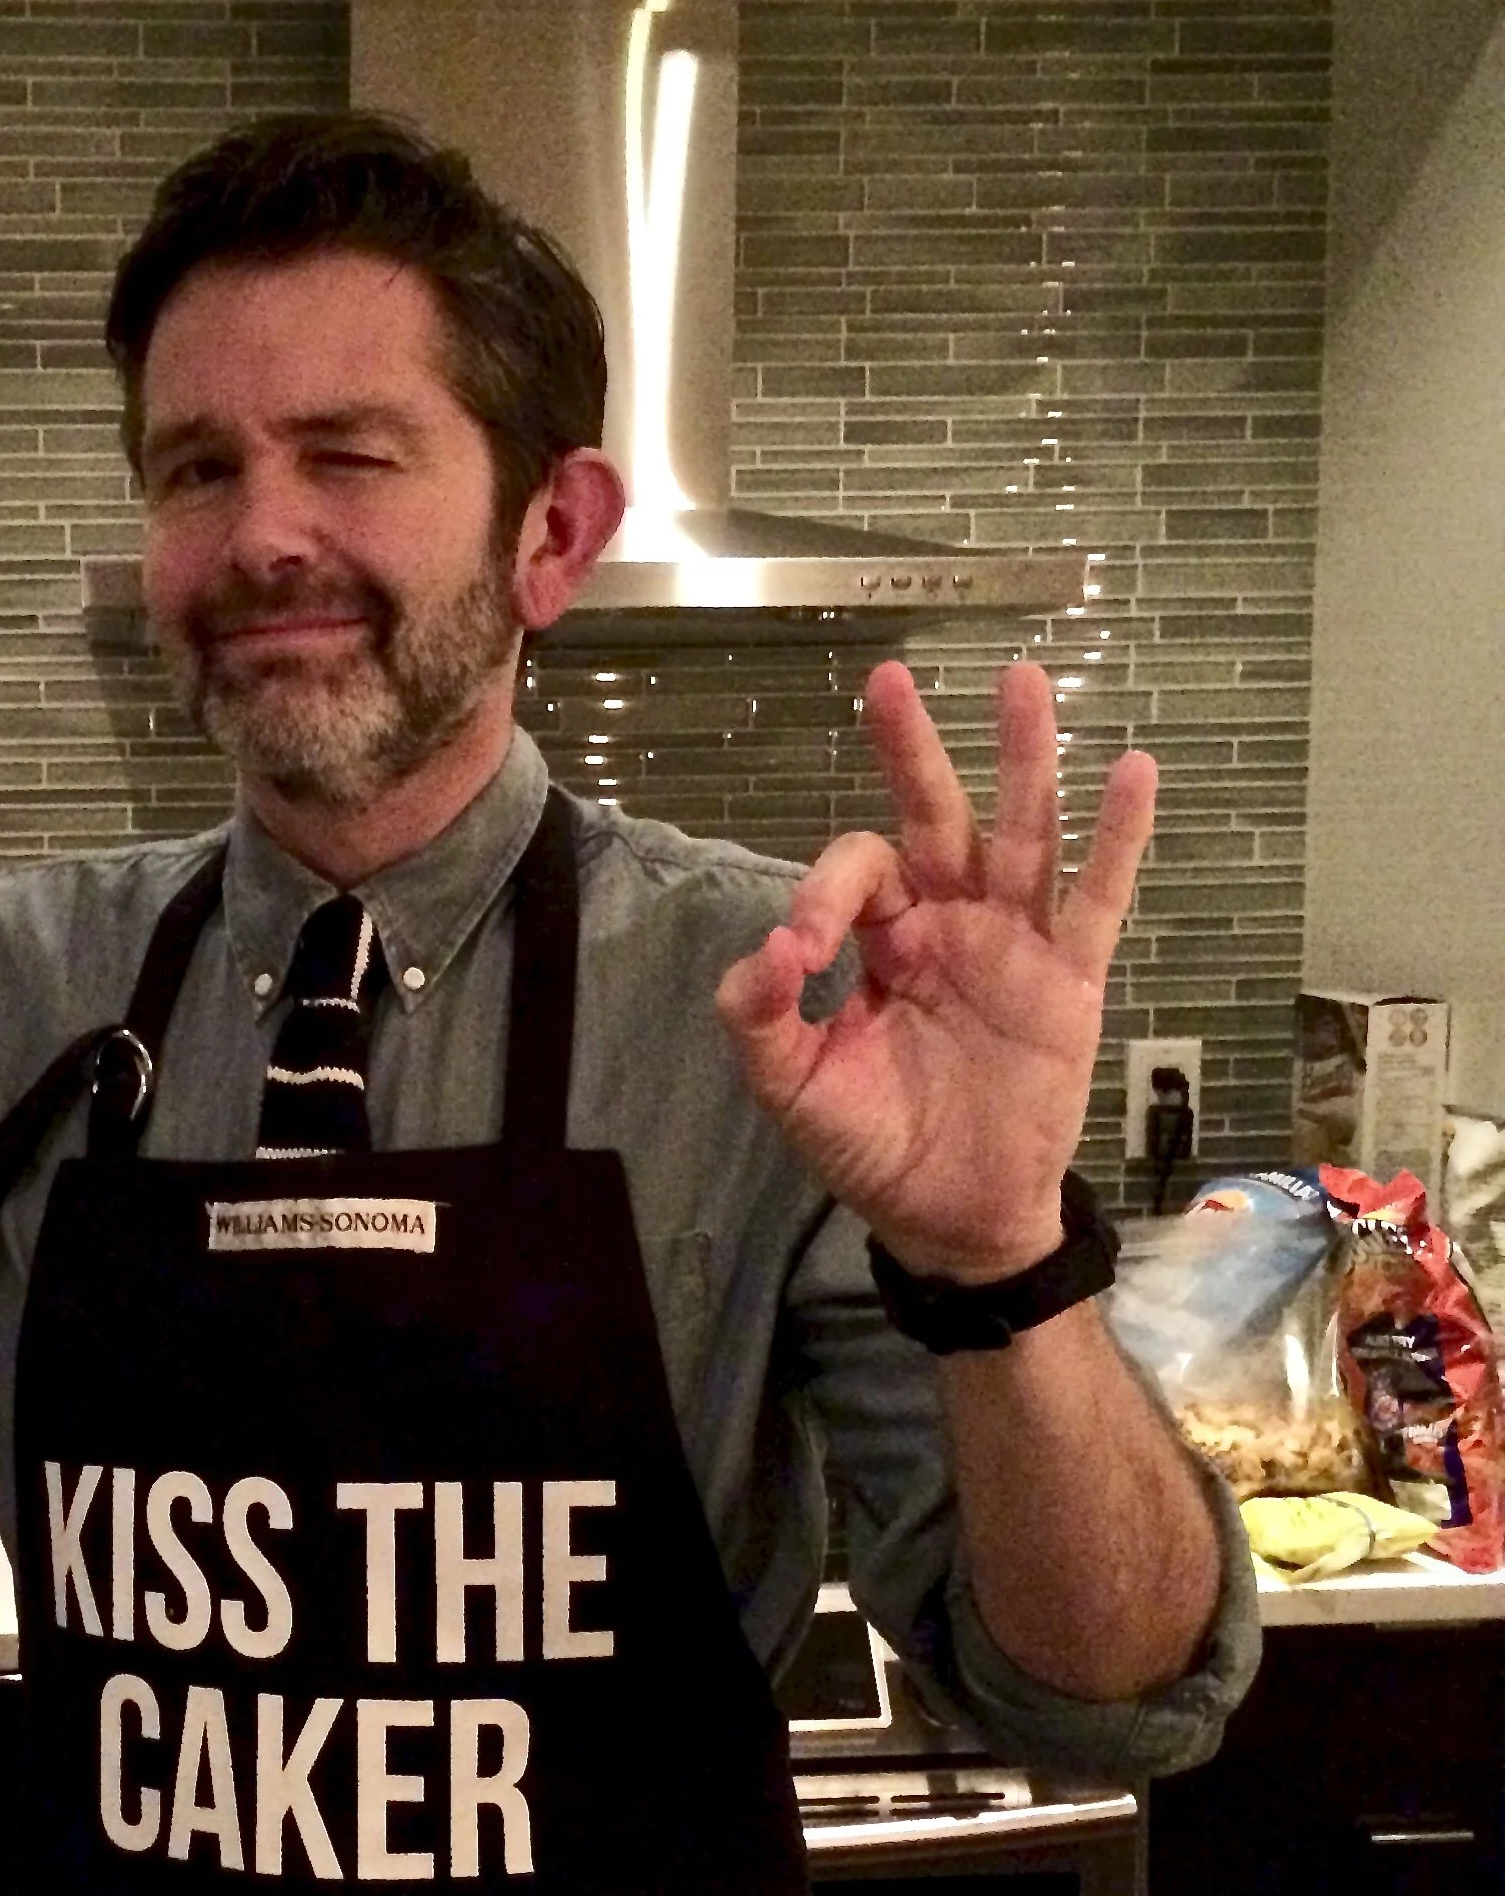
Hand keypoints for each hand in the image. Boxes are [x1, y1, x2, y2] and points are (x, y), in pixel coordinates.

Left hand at [714, 659, 1154, 1281]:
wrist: (951, 1217)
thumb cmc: (870, 1145)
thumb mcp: (793, 1088)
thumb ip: (762, 1018)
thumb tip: (767, 949)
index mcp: (880, 938)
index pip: (855, 874)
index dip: (823, 895)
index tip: (801, 953)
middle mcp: (947, 920)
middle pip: (934, 816)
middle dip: (912, 750)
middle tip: (888, 678)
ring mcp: (1014, 942)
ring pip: (1020, 833)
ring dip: (1023, 760)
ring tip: (1021, 682)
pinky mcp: (1071, 978)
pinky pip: (1099, 898)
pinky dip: (1117, 838)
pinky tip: (1134, 772)